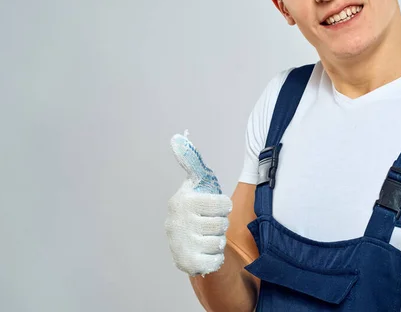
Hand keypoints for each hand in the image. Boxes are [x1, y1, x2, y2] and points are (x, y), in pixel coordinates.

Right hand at [165, 131, 231, 275]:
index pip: (222, 204)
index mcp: (182, 201)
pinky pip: (215, 260)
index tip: (214, 207)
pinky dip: (215, 258)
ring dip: (217, 240)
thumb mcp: (196, 185)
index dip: (223, 207)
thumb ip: (192, 162)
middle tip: (209, 224)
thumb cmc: (196, 209)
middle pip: (222, 224)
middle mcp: (177, 222)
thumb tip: (179, 136)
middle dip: (220, 224)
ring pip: (219, 241)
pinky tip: (205, 252)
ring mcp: (180, 244)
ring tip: (206, 237)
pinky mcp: (186, 263)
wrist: (185, 245)